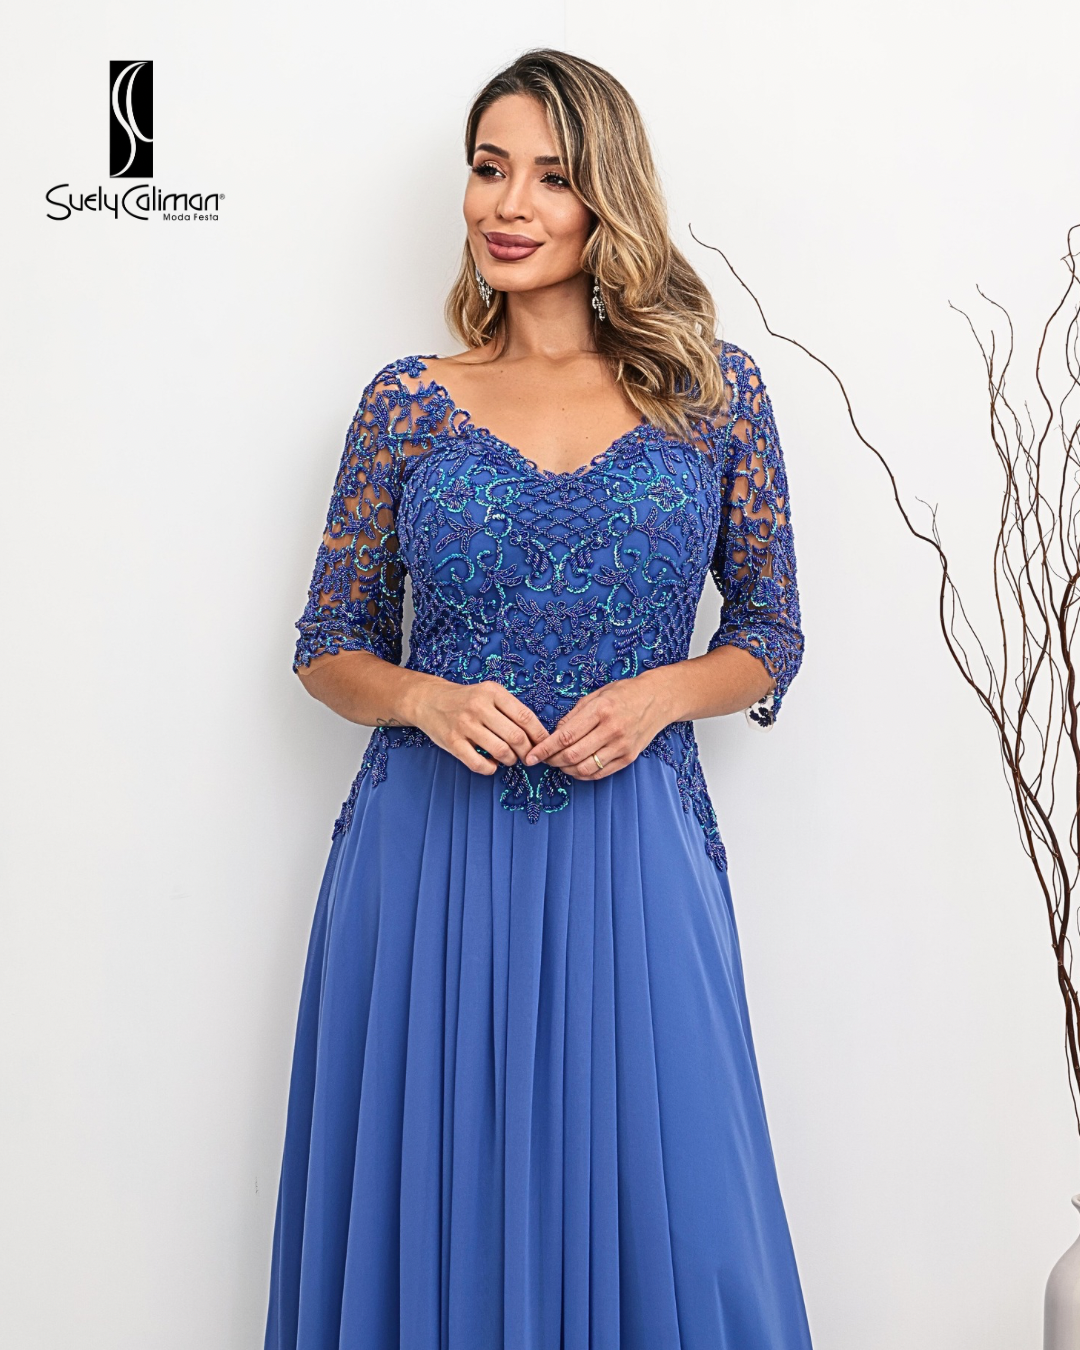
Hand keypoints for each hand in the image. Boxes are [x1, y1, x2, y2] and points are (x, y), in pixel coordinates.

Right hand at [409, 678, 548, 776]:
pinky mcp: (452, 742)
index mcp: (492, 692)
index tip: (544, 745)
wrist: (428, 700)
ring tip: (510, 758)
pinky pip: (478, 763)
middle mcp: (479, 707)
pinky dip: (491, 768)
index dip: (539, 735)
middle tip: (529, 757)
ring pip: (501, 751)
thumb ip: (510, 710)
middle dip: (528, 752)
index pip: (525, 716)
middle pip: (516, 736)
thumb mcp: (489, 694)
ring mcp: (464, 725)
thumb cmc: (466, 700)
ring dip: (511, 760)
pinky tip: (492, 764)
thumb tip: (537, 735)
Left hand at [522, 673, 671, 779]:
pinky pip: (600, 773)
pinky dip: (583, 774)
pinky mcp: (628, 758)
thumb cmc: (624, 693)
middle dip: (552, 760)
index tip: (531, 756)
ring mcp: (622, 746)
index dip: (545, 748)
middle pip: (573, 755)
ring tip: (558, 763)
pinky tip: (575, 768)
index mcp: (601, 710)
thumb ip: (574, 715)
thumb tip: (554, 734)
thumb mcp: (596, 695)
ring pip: (585, 768)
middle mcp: (612, 730)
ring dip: (566, 770)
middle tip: (543, 759)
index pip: (565, 736)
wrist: (658, 699)